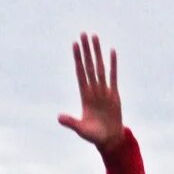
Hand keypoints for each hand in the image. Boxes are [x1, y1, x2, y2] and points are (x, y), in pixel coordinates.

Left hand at [58, 33, 124, 151]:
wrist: (110, 140)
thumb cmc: (94, 135)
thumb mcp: (81, 129)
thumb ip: (71, 122)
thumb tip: (58, 118)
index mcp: (85, 96)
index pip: (80, 73)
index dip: (77, 59)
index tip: (74, 45)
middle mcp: (94, 90)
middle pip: (89, 66)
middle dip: (86, 50)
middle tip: (83, 34)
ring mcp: (104, 91)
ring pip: (100, 67)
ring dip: (97, 53)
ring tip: (95, 37)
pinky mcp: (114, 95)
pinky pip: (113, 76)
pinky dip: (113, 65)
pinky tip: (111, 52)